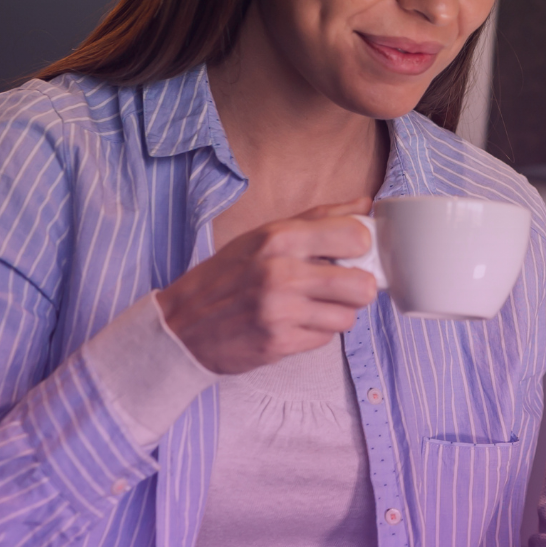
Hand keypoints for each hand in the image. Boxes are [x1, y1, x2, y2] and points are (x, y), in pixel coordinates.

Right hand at [153, 200, 377, 374]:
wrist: (180, 326)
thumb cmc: (226, 276)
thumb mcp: (263, 235)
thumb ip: (318, 218)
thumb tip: (365, 203)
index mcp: (279, 238)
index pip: (355, 236)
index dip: (362, 247)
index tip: (352, 252)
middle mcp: (281, 273)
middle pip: (363, 286)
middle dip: (359, 288)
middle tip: (342, 286)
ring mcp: (281, 311)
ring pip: (348, 317)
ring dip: (336, 313)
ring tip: (312, 306)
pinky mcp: (279, 343)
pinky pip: (325, 339)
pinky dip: (316, 332)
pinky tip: (294, 323)